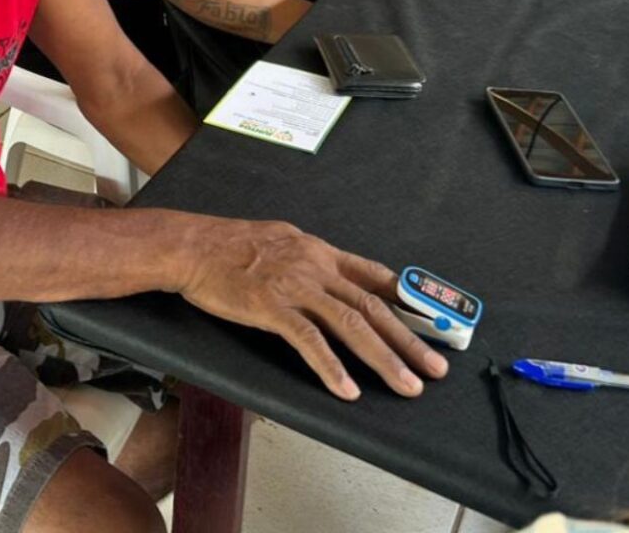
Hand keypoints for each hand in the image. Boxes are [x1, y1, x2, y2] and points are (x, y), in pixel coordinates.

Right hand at [179, 220, 448, 399]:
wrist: (191, 246)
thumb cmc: (229, 245)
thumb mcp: (281, 239)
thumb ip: (310, 258)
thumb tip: (330, 275)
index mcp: (320, 251)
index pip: (375, 276)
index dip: (409, 300)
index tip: (435, 322)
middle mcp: (315, 267)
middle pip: (373, 306)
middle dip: (410, 340)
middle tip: (436, 368)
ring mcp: (295, 287)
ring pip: (351, 325)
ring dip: (384, 359)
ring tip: (407, 385)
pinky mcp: (271, 307)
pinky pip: (308, 341)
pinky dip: (331, 367)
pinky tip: (347, 389)